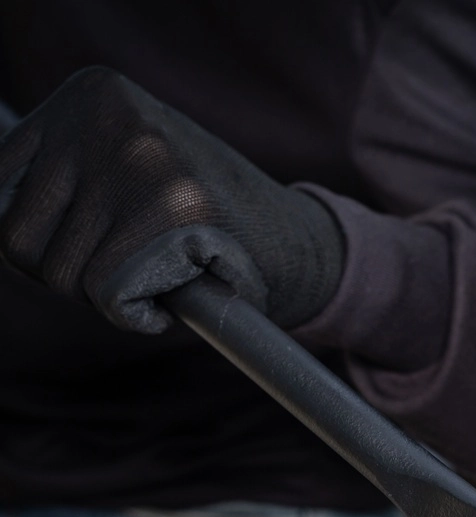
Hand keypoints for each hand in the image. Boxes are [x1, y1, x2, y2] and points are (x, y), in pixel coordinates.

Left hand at [0, 66, 343, 332]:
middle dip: (65, 270)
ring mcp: (144, 160)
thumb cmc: (200, 222)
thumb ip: (59, 179)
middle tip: (130, 262)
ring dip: (101, 294)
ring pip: (58, 272)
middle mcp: (111, 116)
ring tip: (156, 270)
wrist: (296, 245)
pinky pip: (107, 294)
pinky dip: (136, 314)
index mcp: (92, 93)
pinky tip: (175, 290)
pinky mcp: (175, 211)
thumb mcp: (121, 171)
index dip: (41, 238)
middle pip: (15, 235)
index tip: (95, 240)